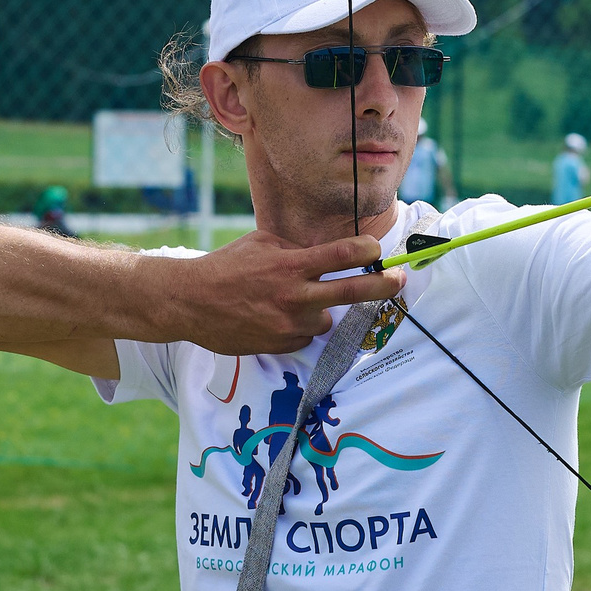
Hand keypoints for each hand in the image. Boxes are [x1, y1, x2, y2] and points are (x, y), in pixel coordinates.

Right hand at [157, 228, 403, 355]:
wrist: (190, 302)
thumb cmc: (227, 267)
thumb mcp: (262, 245)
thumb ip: (297, 250)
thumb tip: (329, 253)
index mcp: (289, 265)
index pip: (342, 255)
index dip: (367, 250)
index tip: (377, 249)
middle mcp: (294, 296)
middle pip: (352, 290)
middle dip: (383, 285)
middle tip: (399, 280)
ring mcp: (289, 324)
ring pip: (326, 319)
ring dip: (318, 310)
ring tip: (289, 302)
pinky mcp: (282, 345)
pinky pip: (305, 335)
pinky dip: (298, 327)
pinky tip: (274, 317)